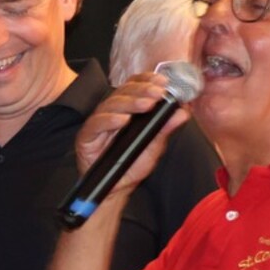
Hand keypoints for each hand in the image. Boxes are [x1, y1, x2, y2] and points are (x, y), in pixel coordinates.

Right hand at [75, 73, 188, 193]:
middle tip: (158, 93)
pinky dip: (110, 120)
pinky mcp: (86, 136)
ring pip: (111, 104)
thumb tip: (182, 112)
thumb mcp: (153, 147)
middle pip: (123, 92)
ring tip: (146, 104)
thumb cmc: (131, 166)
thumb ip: (165, 129)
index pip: (134, 86)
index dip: (147, 80)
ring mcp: (98, 123)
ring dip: (130, 102)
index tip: (162, 81)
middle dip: (142, 90)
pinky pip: (97, 123)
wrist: (115, 189)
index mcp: (126, 110)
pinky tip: (123, 120)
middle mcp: (111, 112)